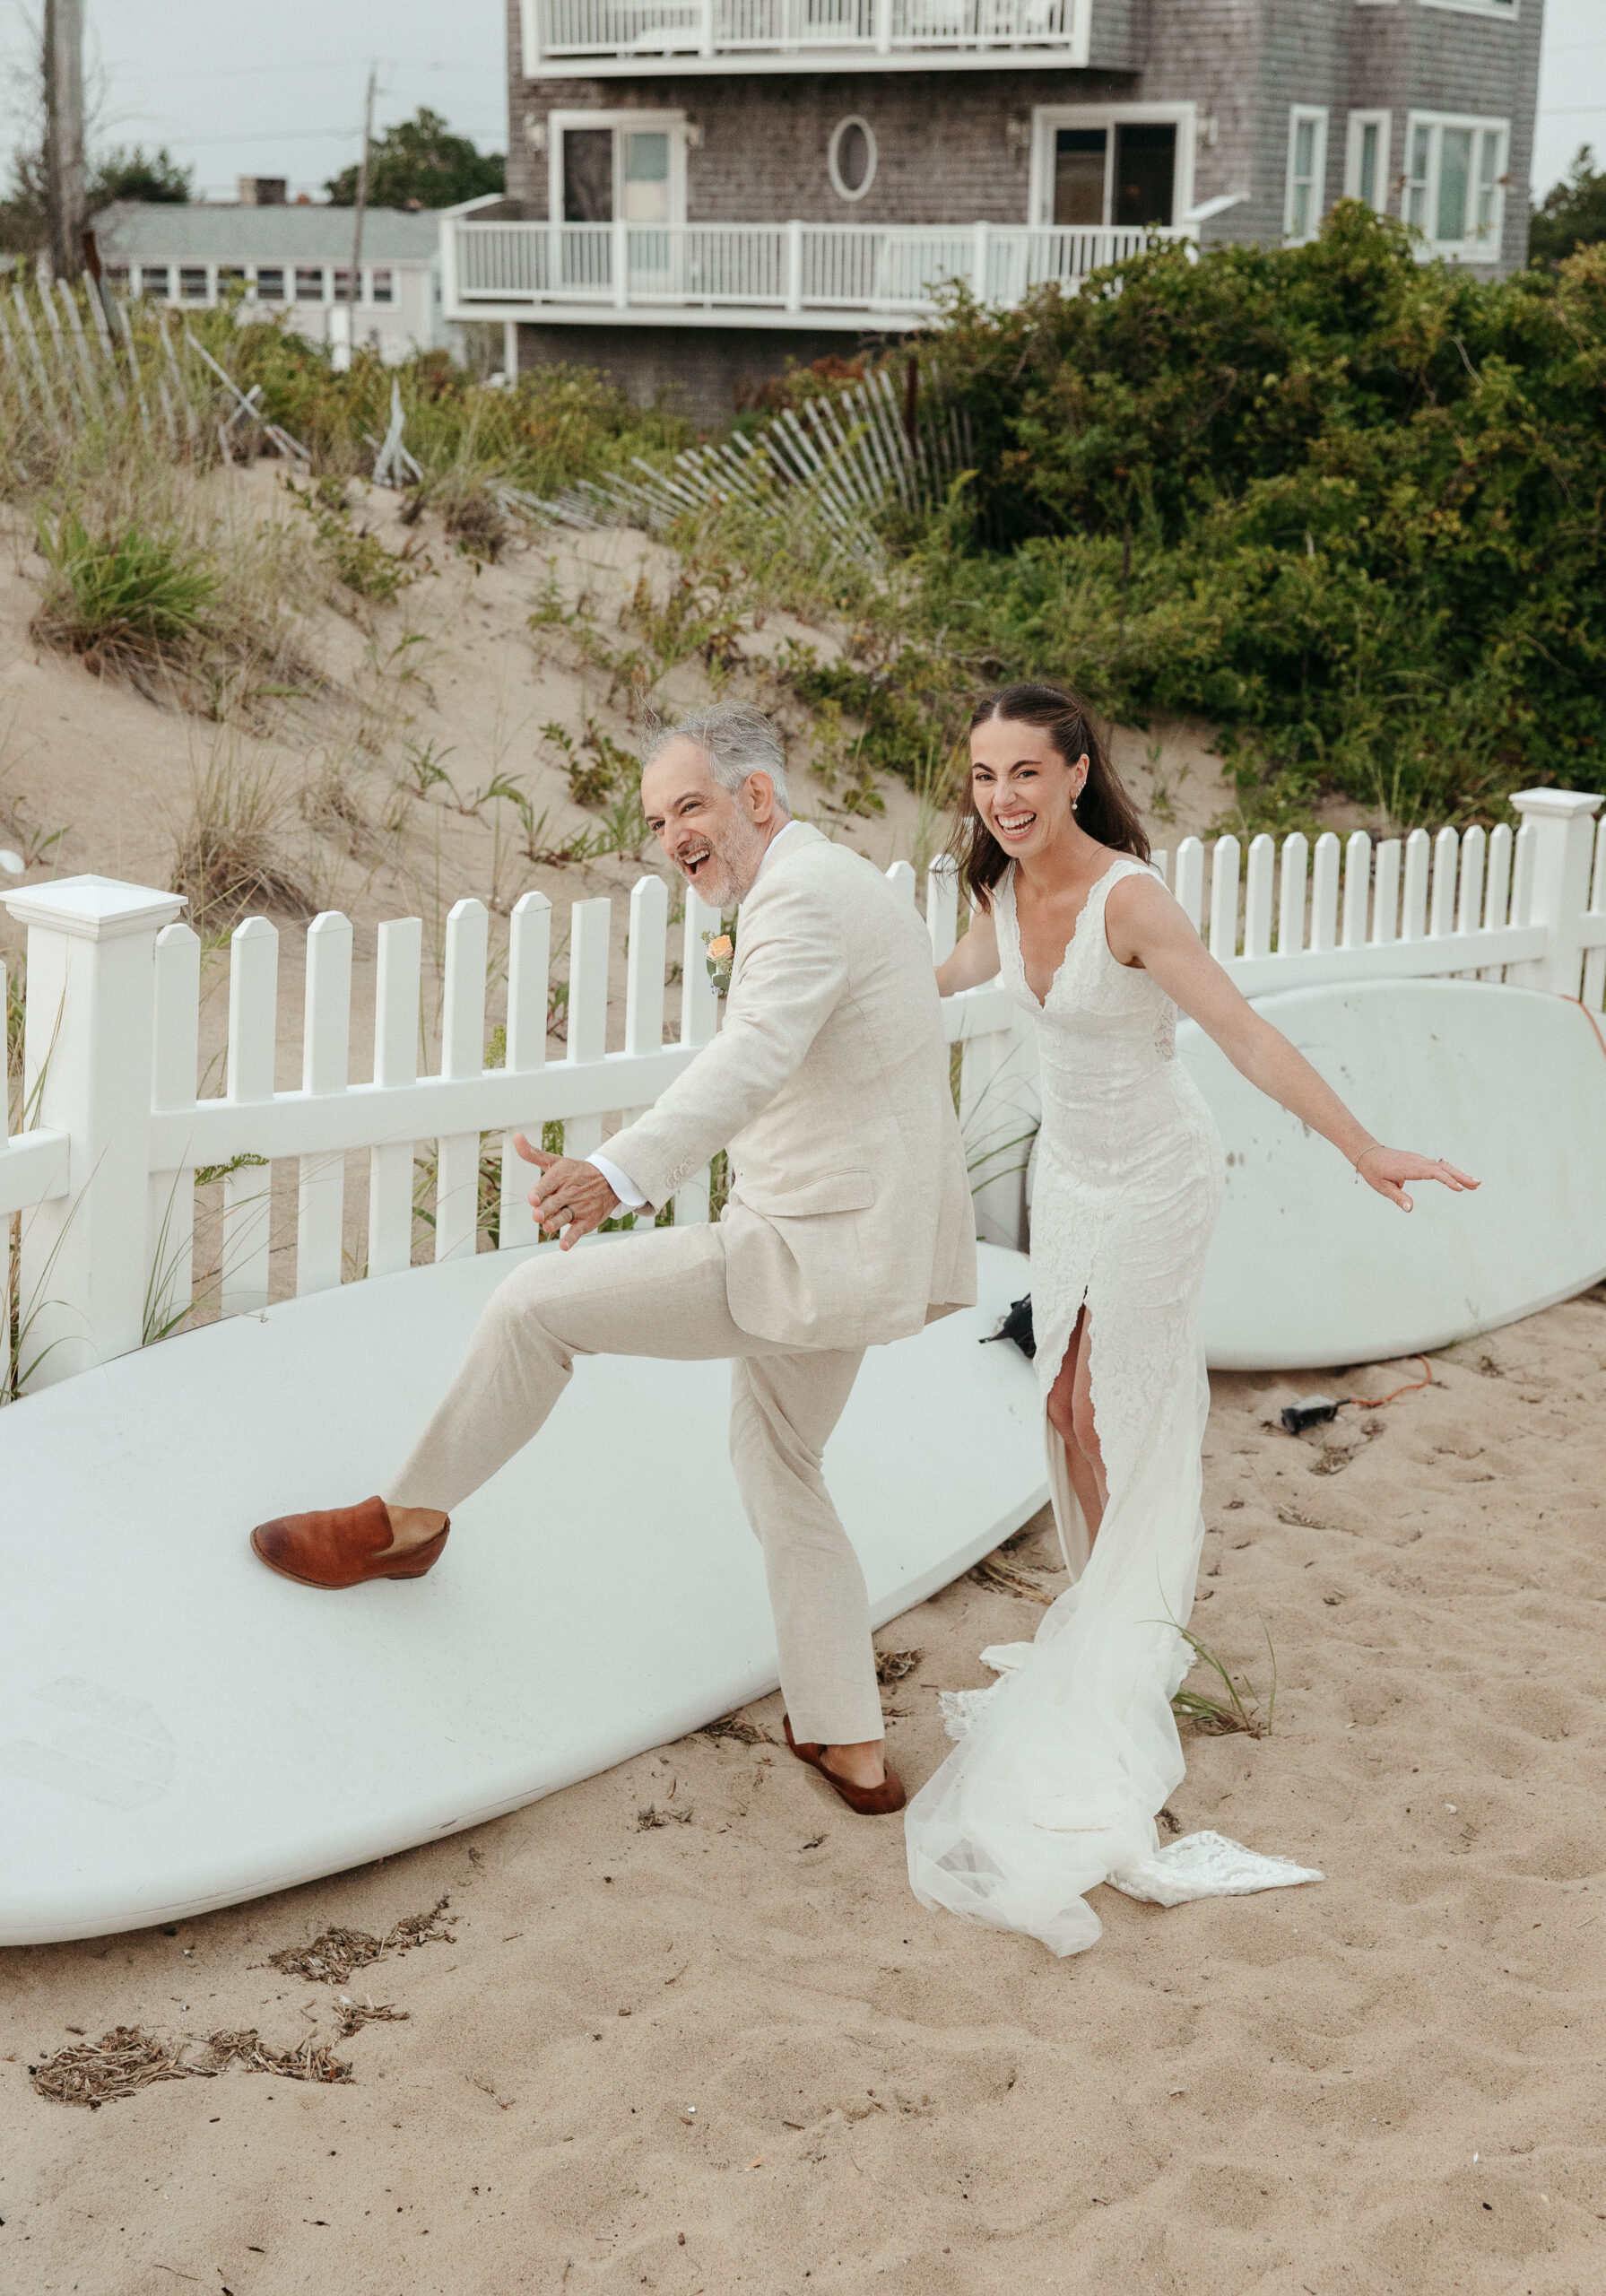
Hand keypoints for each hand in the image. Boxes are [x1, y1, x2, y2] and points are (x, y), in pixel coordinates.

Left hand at [512, 1133, 619, 1250]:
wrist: (609, 1181)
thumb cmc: (575, 1172)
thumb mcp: (555, 1161)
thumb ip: (532, 1153)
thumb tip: (515, 1136)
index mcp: (560, 1176)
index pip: (546, 1185)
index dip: (539, 1193)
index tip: (533, 1199)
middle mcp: (569, 1192)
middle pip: (554, 1203)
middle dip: (545, 1210)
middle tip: (537, 1216)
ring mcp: (579, 1207)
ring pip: (565, 1216)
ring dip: (556, 1222)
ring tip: (548, 1227)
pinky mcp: (587, 1221)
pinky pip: (578, 1231)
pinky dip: (571, 1239)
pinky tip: (563, 1246)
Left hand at [1354, 1145, 1478, 1211]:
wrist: (1368, 1154)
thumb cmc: (1374, 1171)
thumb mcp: (1383, 1187)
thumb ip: (1398, 1197)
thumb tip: (1410, 1209)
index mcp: (1410, 1168)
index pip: (1433, 1173)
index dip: (1447, 1180)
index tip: (1459, 1188)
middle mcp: (1418, 1162)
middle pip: (1443, 1168)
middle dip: (1461, 1176)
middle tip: (1477, 1184)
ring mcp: (1420, 1160)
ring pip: (1443, 1166)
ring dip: (1459, 1174)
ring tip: (1475, 1184)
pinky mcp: (1420, 1162)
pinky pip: (1438, 1166)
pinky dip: (1451, 1172)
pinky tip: (1459, 1180)